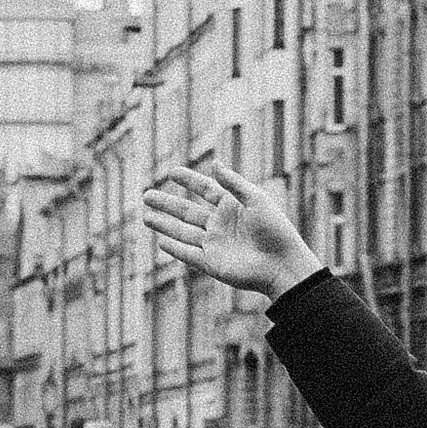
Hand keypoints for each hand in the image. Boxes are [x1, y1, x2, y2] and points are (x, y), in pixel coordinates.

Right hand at [142, 163, 319, 304]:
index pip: (205, 190)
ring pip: (183, 233)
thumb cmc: (274, 229)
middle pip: (187, 212)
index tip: (172, 172)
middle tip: (146, 195)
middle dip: (166, 204)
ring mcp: (215, 245)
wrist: (281, 264)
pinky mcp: (212, 264)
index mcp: (232, 207)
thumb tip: (214, 163)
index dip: (189, 180)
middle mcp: (220, 225)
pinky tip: (161, 241)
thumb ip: (233, 183)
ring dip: (164, 225)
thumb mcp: (256, 200)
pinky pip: (189, 255)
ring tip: (145, 216)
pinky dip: (175, 249)